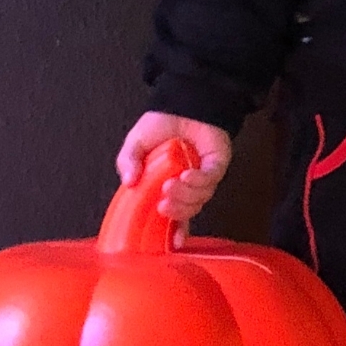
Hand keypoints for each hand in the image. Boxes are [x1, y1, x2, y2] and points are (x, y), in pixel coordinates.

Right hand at [115, 111, 232, 242]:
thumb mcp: (136, 144)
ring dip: (186, 195)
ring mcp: (204, 177)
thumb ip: (128, 161)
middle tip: (163, 203)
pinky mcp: (216, 165)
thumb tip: (128, 182)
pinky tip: (188, 174)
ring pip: (200, 199)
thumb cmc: (161, 125)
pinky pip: (211, 180)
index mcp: (169, 186)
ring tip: (172, 183)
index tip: (169, 244)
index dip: (173, 230)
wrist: (182, 101)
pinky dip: (199, 181)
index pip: (173, 215)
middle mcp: (188, 186)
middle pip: (187, 211)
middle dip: (176, 211)